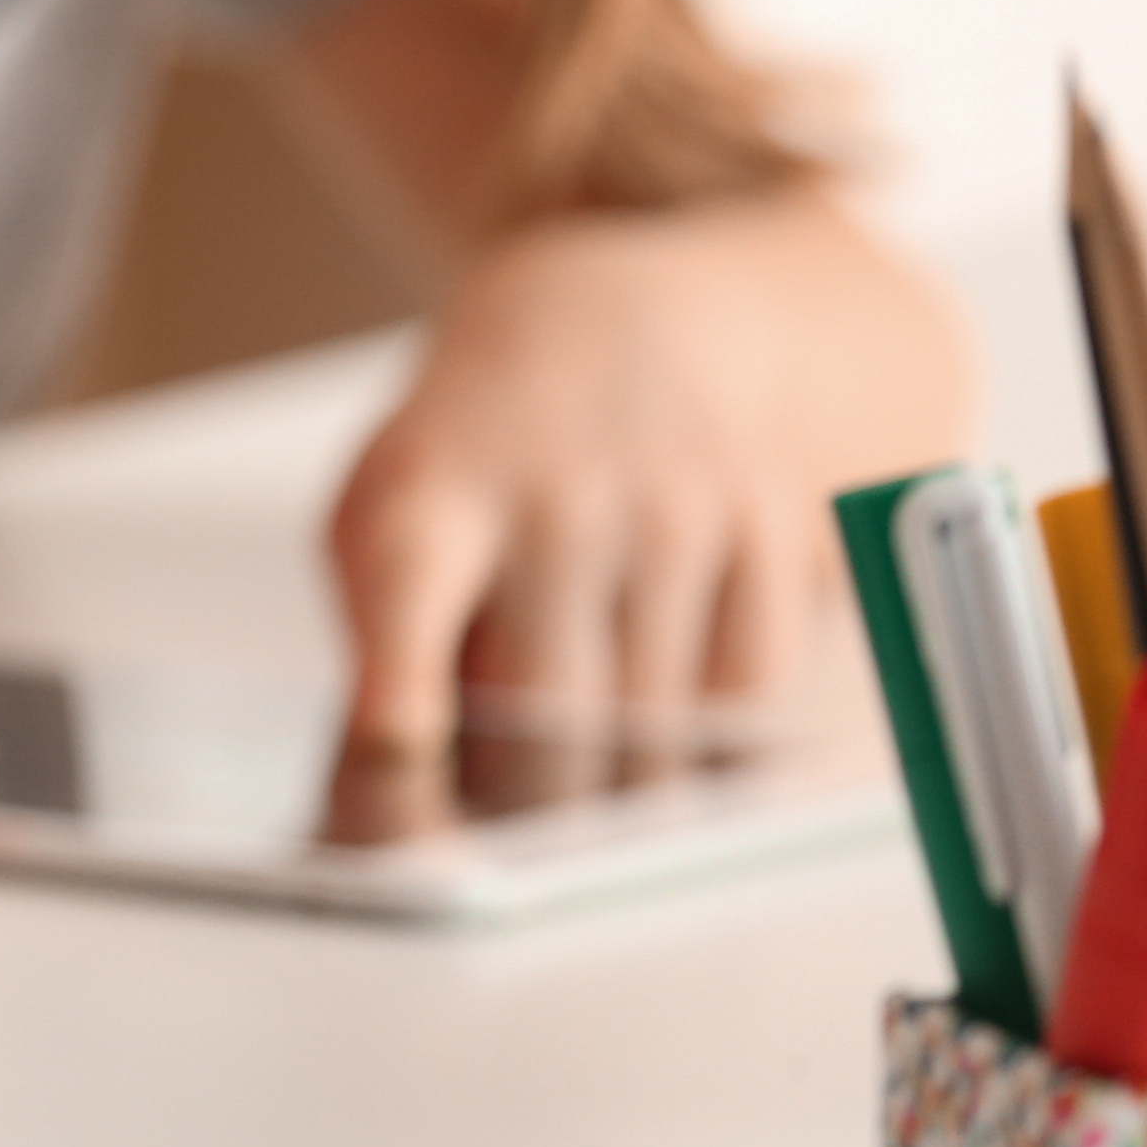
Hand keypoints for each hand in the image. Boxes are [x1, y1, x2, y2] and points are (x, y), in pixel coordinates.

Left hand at [325, 190, 977, 737]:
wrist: (615, 331)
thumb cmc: (475, 458)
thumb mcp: (383, 515)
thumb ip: (378, 640)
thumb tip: (405, 777)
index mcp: (433, 493)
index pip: (411, 593)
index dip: (405, 680)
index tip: (398, 741)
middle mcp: (554, 494)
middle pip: (554, 705)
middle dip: (529, 793)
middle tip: (513, 815)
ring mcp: (672, 504)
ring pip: (658, 716)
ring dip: (621, 761)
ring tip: (587, 722)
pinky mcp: (768, 519)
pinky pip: (748, 684)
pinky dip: (710, 711)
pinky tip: (668, 663)